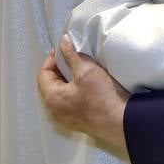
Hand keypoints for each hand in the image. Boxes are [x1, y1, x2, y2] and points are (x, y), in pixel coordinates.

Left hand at [37, 35, 129, 152]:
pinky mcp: (78, 121)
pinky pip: (70, 102)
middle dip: (60, 68)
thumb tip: (63, 41)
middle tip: (73, 57)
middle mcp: (55, 110)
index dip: (52, 58)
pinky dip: (75, 91)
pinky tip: (88, 85)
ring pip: (61, 93)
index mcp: (52, 98)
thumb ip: (72, 54)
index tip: (63, 49)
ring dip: (68, 80)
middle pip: (51, 84)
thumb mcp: (86, 70)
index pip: (43, 73)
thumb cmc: (101, 97)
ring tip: (82, 69)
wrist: (120, 123)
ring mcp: (66, 118)